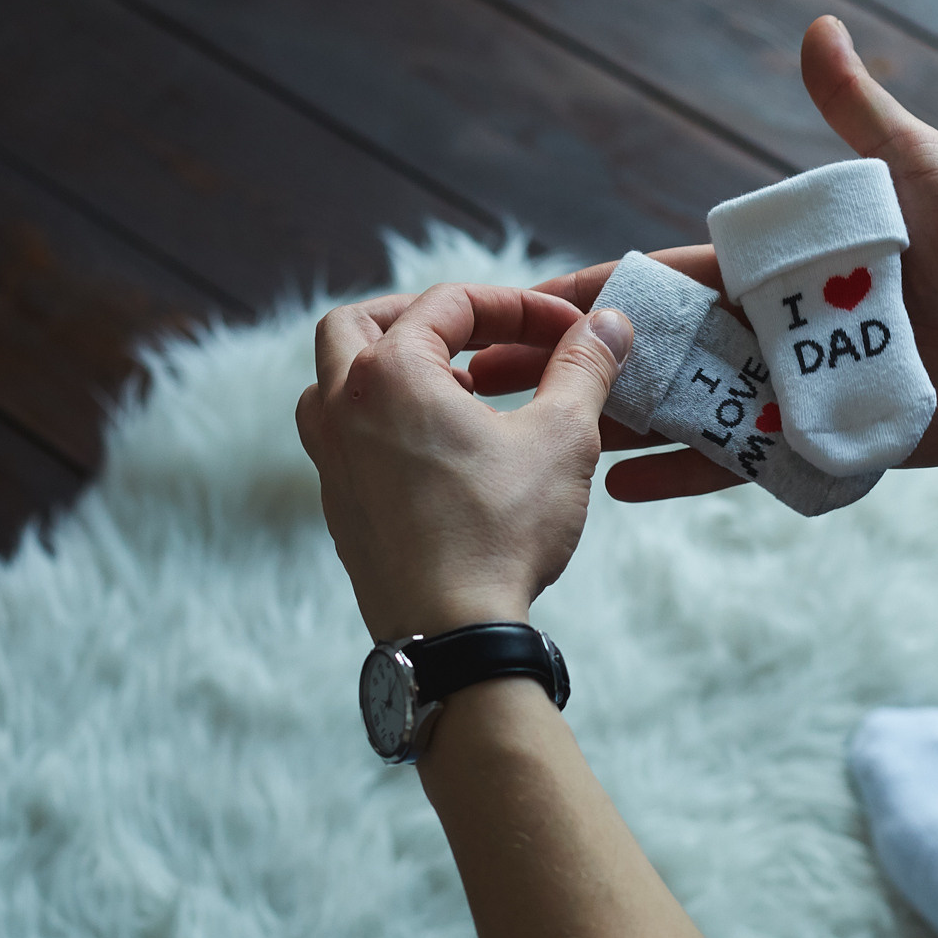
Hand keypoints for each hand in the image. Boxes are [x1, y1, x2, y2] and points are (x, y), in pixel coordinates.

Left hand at [296, 282, 631, 638]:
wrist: (452, 633)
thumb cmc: (502, 530)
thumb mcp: (562, 437)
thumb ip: (583, 369)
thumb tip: (607, 323)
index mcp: (389, 373)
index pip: (449, 304)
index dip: (515, 306)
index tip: (565, 331)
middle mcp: (341, 407)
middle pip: (357, 324)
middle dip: (420, 317)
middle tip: (477, 333)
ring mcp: (330, 460)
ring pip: (333, 382)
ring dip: (388, 367)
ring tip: (454, 386)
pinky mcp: (338, 506)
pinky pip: (344, 437)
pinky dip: (383, 420)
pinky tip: (440, 449)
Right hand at [468, 16, 937, 501]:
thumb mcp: (913, 170)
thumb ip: (858, 111)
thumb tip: (819, 26)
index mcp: (773, 273)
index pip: (667, 281)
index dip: (600, 292)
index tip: (528, 300)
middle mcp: (767, 335)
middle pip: (657, 352)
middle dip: (578, 364)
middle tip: (489, 379)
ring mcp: (787, 393)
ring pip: (683, 410)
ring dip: (609, 422)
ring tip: (535, 439)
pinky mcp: (818, 440)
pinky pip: (740, 463)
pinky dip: (683, 474)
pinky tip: (619, 487)